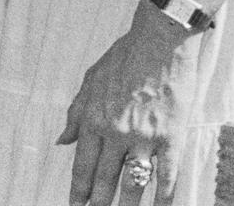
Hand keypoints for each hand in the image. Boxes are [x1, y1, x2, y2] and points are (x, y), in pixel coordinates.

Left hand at [60, 7, 200, 204]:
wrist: (159, 43)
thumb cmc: (123, 58)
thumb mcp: (90, 81)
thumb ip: (76, 113)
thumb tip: (62, 140)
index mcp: (94, 120)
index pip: (83, 165)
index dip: (79, 189)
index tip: (76, 204)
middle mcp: (116, 133)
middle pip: (105, 180)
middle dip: (99, 202)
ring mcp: (144, 138)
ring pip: (133, 184)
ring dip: (128, 205)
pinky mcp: (171, 138)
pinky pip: (167, 176)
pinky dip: (163, 197)